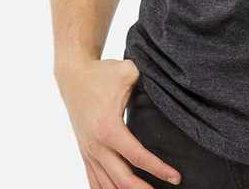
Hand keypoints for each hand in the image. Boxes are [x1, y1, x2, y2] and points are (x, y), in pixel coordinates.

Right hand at [55, 56, 181, 187]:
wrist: (73, 75)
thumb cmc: (102, 73)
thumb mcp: (128, 71)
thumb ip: (148, 80)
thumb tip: (167, 84)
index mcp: (109, 128)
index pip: (137, 157)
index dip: (158, 169)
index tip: (175, 177)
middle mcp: (96, 145)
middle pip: (122, 180)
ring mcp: (88, 152)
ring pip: (106, 185)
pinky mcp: (84, 152)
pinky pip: (93, 180)